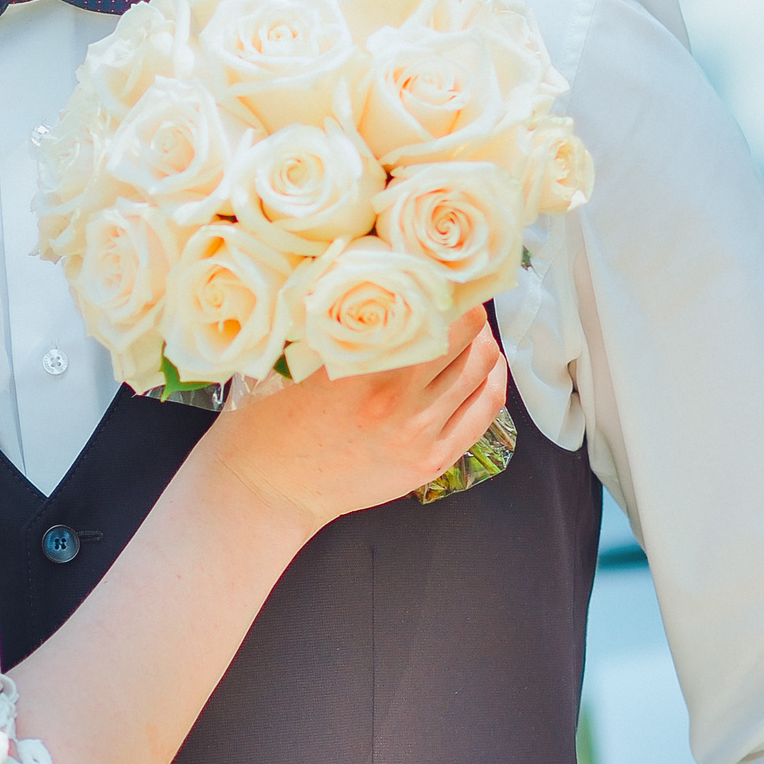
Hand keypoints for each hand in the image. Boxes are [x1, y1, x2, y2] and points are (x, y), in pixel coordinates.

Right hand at [201, 305, 509, 539]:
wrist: (271, 487)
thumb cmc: (274, 422)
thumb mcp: (300, 360)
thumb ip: (346, 329)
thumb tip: (379, 286)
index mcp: (365, 367)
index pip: (433, 311)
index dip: (445, 287)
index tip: (440, 277)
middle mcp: (400, 399)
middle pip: (469, 336)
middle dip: (469, 313)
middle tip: (459, 302)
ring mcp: (421, 433)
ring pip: (483, 371)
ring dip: (483, 345)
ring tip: (471, 334)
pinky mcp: (432, 460)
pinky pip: (483, 413)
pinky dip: (492, 383)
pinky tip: (486, 370)